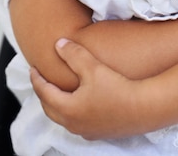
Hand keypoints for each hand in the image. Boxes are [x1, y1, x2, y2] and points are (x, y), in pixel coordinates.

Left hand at [30, 38, 152, 139]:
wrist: (144, 108)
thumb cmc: (117, 88)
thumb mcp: (92, 67)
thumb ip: (73, 54)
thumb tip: (58, 44)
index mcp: (68, 109)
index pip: (44, 92)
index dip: (37, 79)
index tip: (33, 68)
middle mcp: (74, 124)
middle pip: (51, 109)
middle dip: (44, 94)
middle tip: (42, 80)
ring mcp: (87, 131)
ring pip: (64, 118)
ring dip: (58, 104)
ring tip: (59, 90)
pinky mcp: (100, 132)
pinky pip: (78, 122)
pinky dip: (72, 111)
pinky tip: (81, 103)